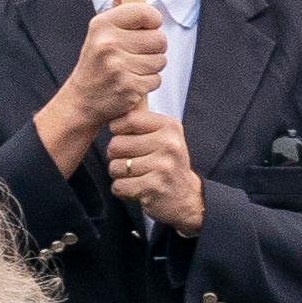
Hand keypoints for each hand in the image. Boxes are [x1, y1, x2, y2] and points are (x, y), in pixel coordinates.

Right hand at [39, 0, 174, 173]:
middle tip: (136, 55)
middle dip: (154, 49)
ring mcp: (117, 66)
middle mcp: (108, 43)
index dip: (152, 22)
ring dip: (151, 67)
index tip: (145, 29)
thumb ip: (117, 3)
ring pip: (160, 61)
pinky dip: (148, 84)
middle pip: (159, 39)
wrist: (80, 101)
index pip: (146, 13)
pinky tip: (131, 84)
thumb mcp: (100, 30)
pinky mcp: (127, 87)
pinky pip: (156, 80)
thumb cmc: (96, 61)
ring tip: (131, 70)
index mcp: (102, 24)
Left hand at [101, 111, 208, 235]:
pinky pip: (119, 186)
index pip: (127, 119)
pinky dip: (123, 191)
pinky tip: (138, 188)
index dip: (118, 132)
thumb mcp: (162, 137)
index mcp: (169, 127)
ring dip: (120, 176)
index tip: (129, 141)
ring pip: (115, 167)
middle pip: (116, 144)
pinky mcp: (154, 187)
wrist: (186, 198)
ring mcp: (163, 166)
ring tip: (138, 176)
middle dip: (117, 157)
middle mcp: (169, 144)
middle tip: (135, 164)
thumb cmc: (166, 165)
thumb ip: (140, 122)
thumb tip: (116, 104)